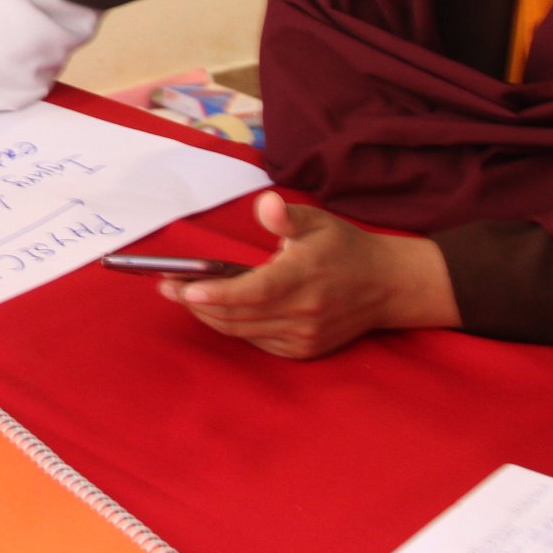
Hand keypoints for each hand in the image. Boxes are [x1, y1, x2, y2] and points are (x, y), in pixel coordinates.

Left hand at [158, 191, 458, 358]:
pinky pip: (257, 341)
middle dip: (196, 302)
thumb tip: (266, 204)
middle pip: (238, 314)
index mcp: (303, 277)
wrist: (387, 286)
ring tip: (181, 295)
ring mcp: (304, 335)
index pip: (251, 291)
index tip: (182, 287)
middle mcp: (303, 312)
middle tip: (165, 286)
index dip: (215, 292)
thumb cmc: (345, 248)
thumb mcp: (318, 222)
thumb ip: (286, 216)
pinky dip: (232, 327)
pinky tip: (214, 310)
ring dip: (208, 316)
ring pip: (242, 331)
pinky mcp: (303, 349)